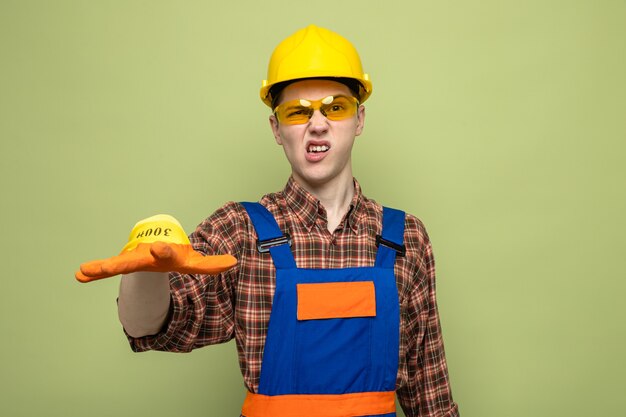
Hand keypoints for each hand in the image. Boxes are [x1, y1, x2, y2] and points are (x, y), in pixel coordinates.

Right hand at [75, 241, 236, 282]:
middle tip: (107, 267)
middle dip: (120, 264)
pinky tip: (80, 275)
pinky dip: (94, 273)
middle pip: (132, 262)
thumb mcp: (195, 262)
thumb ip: (213, 264)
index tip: (158, 247)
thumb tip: (234, 262)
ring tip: (84, 271)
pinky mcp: (123, 266)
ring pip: (115, 266)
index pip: (165, 253)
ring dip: (101, 268)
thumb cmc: (179, 258)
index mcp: (164, 255)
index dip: (163, 250)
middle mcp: (145, 257)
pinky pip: (107, 271)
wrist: (161, 251)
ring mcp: (132, 262)